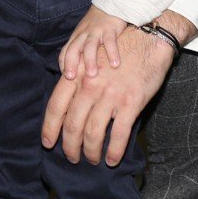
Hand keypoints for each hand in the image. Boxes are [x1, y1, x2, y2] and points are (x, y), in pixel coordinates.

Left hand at [42, 23, 175, 165]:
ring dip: (90, 151)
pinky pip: (118, 134)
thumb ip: (79, 80)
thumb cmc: (121, 49)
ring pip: (93, 133)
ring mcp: (110, 95)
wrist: (149, 39)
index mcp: (78, 74)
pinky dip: (114, 151)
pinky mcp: (130, 103)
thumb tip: (69, 105)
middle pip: (72, 124)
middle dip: (70, 146)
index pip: (56, 106)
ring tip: (91, 159)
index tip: (48, 143)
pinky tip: (112, 159)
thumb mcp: (92, 58)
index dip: (49, 128)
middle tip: (72, 157)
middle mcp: (90, 85)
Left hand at [60, 6, 127, 78]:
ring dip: (89, 60)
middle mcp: (83, 35)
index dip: (64, 64)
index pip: (65, 52)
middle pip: (74, 49)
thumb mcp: (85, 36)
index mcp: (76, 38)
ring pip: (90, 46)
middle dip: (71, 63)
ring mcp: (96, 31)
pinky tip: (115, 64)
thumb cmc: (96, 26)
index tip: (67, 77)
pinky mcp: (109, 29)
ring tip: (92, 74)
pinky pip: (110, 42)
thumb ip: (81, 51)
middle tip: (71, 77)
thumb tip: (77, 73)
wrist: (111, 5)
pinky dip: (112, 53)